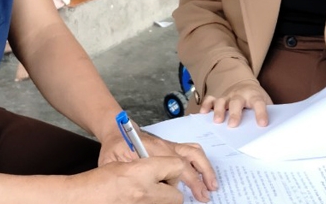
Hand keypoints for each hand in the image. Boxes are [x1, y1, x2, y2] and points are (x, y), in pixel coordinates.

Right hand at [76, 158, 186, 203]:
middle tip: (157, 185)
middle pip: (176, 195)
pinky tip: (138, 200)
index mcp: (140, 172)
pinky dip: (152, 203)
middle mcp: (144, 193)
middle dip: (169, 190)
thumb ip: (147, 165)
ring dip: (162, 199)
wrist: (83, 198)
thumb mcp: (124, 163)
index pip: (176, 167)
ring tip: (145, 193)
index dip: (172, 167)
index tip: (166, 169)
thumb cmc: (99, 181)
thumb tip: (165, 169)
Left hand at [98, 128, 217, 202]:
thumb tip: (136, 186)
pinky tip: (204, 175)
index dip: (189, 179)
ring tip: (212, 184)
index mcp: (152, 148)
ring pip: (194, 152)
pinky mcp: (172, 147)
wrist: (116, 131)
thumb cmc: (115, 147)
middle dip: (202, 175)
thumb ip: (126, 172)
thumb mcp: (113, 161)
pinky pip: (191, 151)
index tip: (195, 194)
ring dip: (205, 168)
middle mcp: (165, 145)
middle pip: (191, 156)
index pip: (178, 163)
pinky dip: (201, 162)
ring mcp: (170, 144)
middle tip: (207, 193)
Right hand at [199, 80, 272, 127]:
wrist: (246, 85)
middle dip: (235, 113)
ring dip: (218, 110)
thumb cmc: (256, 99)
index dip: (261, 113)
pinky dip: (206, 105)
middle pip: (236, 102)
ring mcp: (228, 95)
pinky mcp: (218, 97)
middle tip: (233, 125)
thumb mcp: (266, 103)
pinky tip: (203, 113)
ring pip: (221, 100)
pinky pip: (210, 99)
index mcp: (254, 96)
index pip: (259, 103)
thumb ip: (269, 113)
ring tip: (217, 121)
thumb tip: (273, 130)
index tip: (262, 124)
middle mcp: (240, 94)